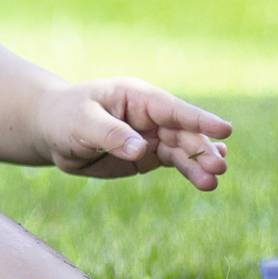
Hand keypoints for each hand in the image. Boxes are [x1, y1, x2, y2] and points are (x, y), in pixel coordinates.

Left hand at [29, 78, 233, 189]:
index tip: (225, 129)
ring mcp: (152, 135)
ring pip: (182, 149)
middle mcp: (150, 115)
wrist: (52, 130)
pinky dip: (190, 169)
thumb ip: (110, 133)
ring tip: (213, 181)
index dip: (199, 119)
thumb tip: (140, 149)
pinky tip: (206, 178)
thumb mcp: (81, 122)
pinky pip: (174, 161)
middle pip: (183, 132)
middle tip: (219, 168)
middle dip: (202, 149)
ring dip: (199, 164)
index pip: (173, 108)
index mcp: (137, 97)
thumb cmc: (64, 117)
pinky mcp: (148, 154)